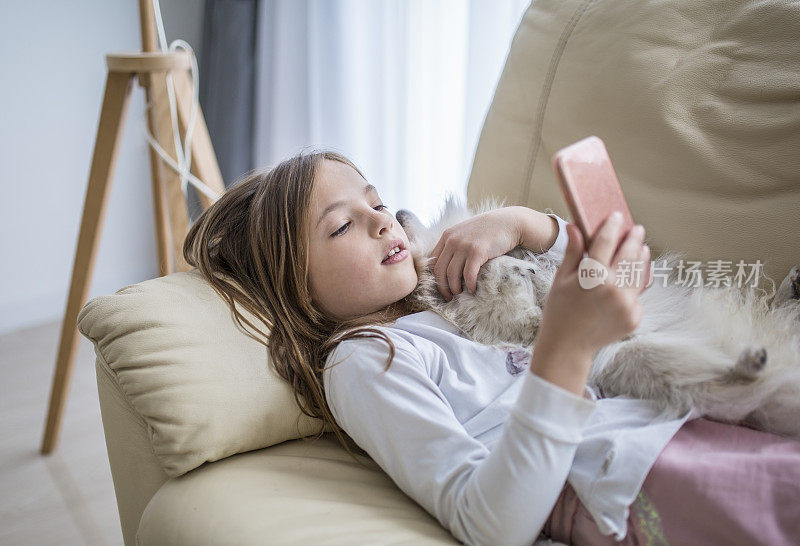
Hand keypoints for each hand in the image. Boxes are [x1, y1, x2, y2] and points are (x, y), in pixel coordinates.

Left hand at [429, 208, 519, 300]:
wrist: (509, 222)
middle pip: (439, 270)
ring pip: (452, 275)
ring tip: (461, 294)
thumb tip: (448, 267)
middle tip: (449, 297)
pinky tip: (473, 289)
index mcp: (447, 236)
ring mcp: (464, 246)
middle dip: (443, 287)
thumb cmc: (488, 230)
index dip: (435, 278)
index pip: (432, 261)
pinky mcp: (477, 252)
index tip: (442, 287)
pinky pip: (468, 275)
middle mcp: (452, 240)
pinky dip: (469, 285)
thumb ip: (455, 245)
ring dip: (455, 289)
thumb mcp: (465, 233)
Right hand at [537, 211, 650, 359]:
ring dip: (642, 258)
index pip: (606, 242)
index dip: (612, 226)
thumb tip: (574, 225)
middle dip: (634, 238)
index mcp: (592, 276)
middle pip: (629, 254)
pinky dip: (635, 285)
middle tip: (637, 229)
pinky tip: (631, 278)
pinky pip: (638, 294)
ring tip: (642, 248)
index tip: (617, 216)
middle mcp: (613, 288)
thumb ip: (573, 251)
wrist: (568, 347)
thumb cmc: (560, 311)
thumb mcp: (561, 279)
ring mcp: (626, 304)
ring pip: (640, 273)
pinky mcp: (634, 317)